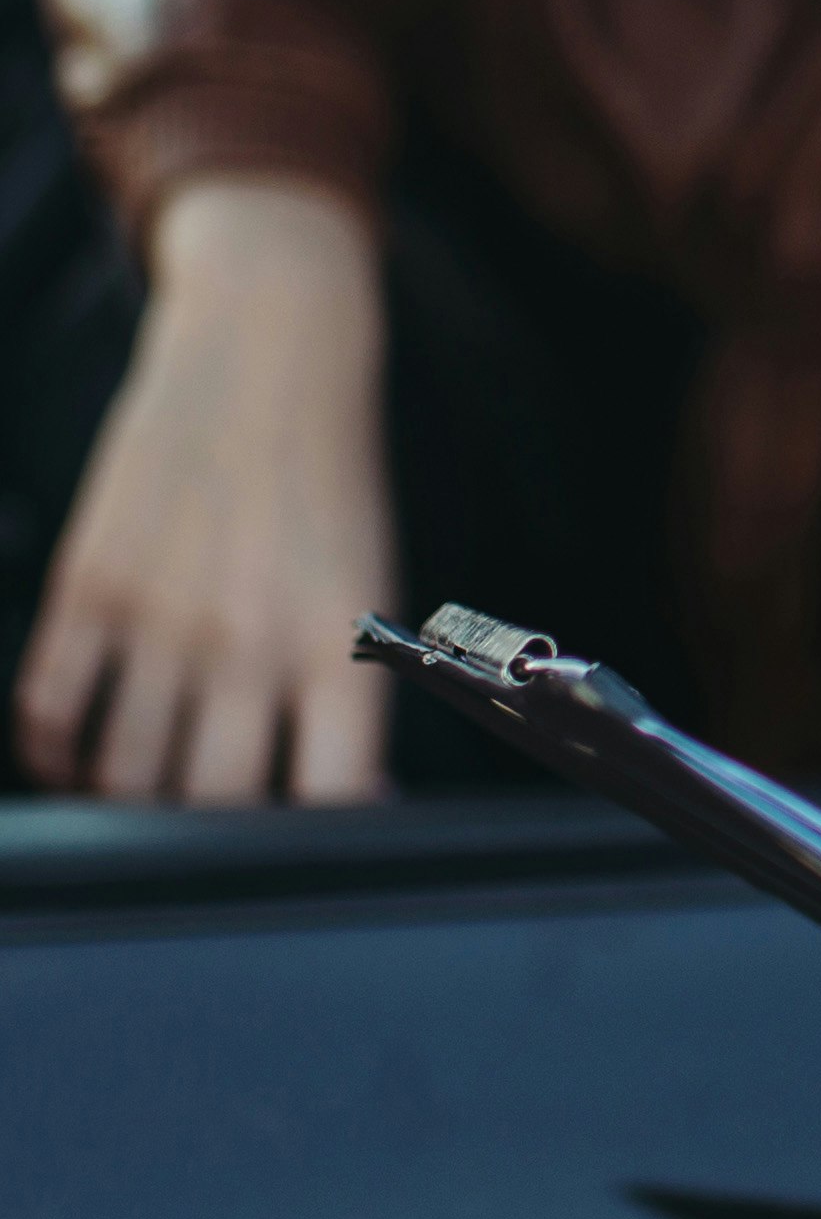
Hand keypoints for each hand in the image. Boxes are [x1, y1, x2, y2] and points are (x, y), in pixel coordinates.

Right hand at [15, 177, 393, 803]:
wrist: (274, 346)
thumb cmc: (333, 477)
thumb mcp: (372, 583)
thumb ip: (347, 689)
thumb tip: (347, 799)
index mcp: (343, 640)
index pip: (334, 796)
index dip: (324, 852)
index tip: (317, 871)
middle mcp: (251, 637)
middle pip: (213, 809)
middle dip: (213, 837)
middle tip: (214, 832)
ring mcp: (162, 614)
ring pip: (125, 779)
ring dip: (132, 802)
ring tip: (150, 789)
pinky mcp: (90, 584)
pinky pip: (50, 715)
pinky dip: (57, 755)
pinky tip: (82, 751)